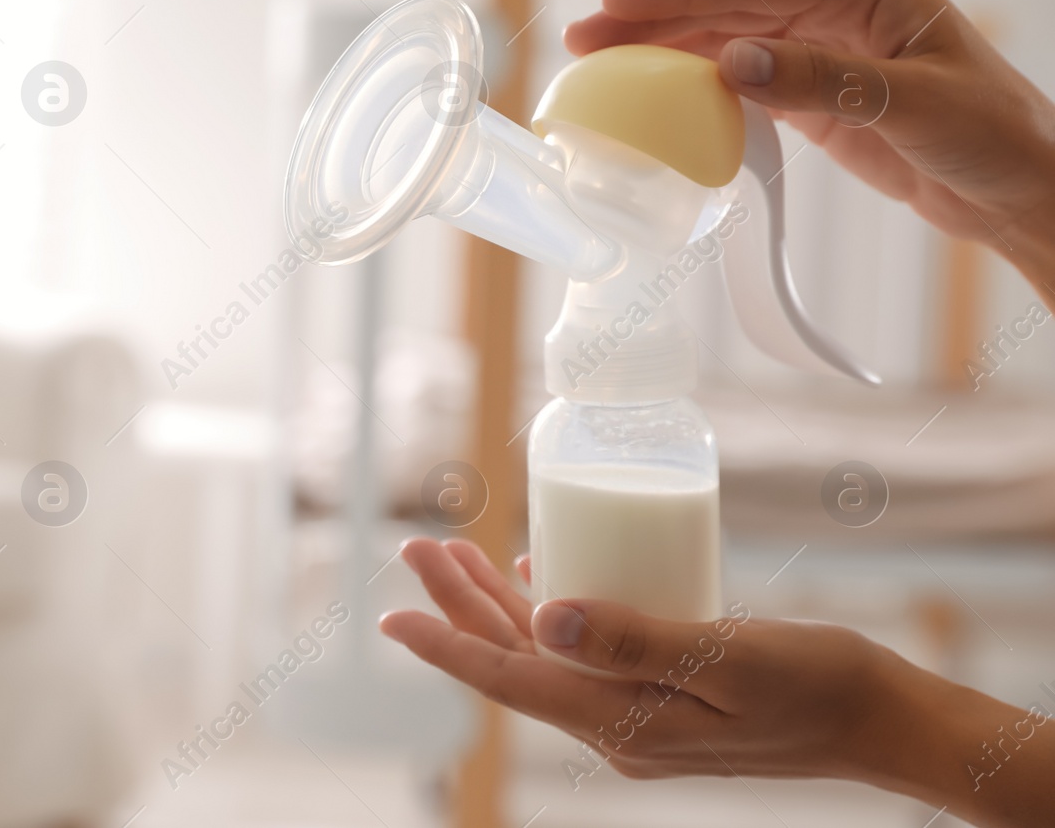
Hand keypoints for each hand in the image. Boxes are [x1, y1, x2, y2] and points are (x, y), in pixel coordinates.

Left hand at [380, 538, 1054, 826]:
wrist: (883, 721)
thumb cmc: (818, 683)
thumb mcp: (727, 656)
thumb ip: (636, 638)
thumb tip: (543, 618)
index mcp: (622, 721)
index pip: (511, 678)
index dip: (446, 644)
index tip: (389, 616)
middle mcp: (617, 726)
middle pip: (517, 660)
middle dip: (460, 605)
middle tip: (419, 547)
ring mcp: (638, 715)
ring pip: (545, 655)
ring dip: (497, 606)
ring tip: (455, 556)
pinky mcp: (661, 696)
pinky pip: (586, 655)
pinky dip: (554, 613)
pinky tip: (540, 578)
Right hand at [564, 0, 1054, 296]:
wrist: (1021, 189)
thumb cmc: (995, 136)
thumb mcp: (915, 107)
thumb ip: (823, 82)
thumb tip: (733, 62)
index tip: (619, 2)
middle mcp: (838, 4)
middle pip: (727, 2)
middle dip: (654, 17)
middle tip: (584, 37)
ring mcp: (821, 44)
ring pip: (725, 36)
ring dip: (664, 51)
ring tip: (601, 64)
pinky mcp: (812, 88)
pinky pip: (739, 76)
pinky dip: (693, 85)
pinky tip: (654, 94)